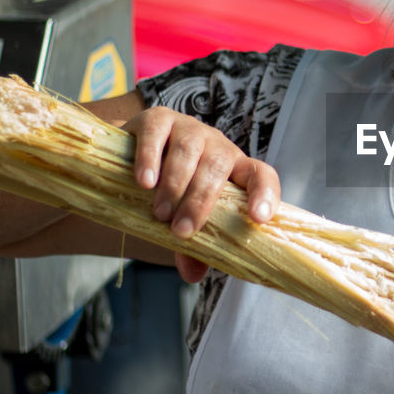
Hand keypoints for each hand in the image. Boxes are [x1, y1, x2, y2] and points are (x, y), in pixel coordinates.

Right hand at [123, 107, 279, 280]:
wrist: (129, 159)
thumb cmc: (170, 193)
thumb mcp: (183, 219)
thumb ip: (192, 247)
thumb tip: (192, 275)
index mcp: (234, 170)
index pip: (261, 175)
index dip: (265, 194)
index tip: (259, 218)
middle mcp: (217, 145)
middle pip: (218, 166)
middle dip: (201, 201)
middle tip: (180, 231)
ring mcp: (188, 128)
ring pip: (190, 149)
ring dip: (176, 184)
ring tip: (160, 214)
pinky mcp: (156, 118)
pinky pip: (158, 134)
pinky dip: (151, 159)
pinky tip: (144, 183)